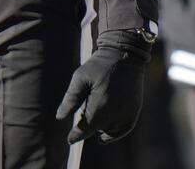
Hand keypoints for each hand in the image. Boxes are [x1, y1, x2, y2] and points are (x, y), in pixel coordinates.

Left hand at [56, 29, 150, 143]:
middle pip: (96, 130)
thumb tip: (60, 117)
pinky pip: (122, 130)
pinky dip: (114, 131)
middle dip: (88, 123)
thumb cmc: (100, 65)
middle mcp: (115, 113)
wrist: (125, 55)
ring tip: (99, 107)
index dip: (75, 136)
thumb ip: (70, 99)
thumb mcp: (80, 77)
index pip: (85, 130)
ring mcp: (127, 114)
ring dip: (101, 126)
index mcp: (100, 106)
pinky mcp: (134, 112)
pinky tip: (107, 124)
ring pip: (109, 132)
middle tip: (87, 105)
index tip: (70, 139)